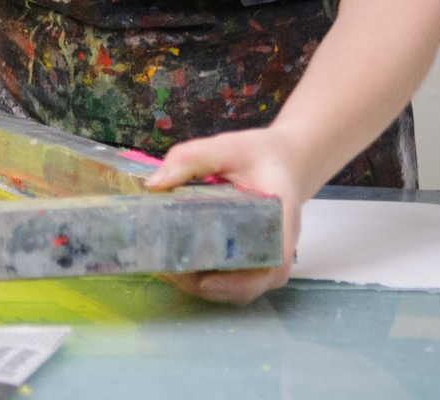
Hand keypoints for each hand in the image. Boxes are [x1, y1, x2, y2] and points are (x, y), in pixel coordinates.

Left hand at [142, 125, 311, 304]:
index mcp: (280, 224)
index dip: (228, 282)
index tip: (192, 273)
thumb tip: (153, 185)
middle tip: (166, 267)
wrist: (286, 161)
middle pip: (245, 287)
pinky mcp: (256, 262)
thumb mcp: (226, 148)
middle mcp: (279, 252)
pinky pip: (233, 281)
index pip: (264, 269)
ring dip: (201, 284)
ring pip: (236, 290)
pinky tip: (179, 262)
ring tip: (166, 265)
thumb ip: (191, 159)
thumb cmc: (259, 155)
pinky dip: (206, 277)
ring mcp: (269, 262)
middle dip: (203, 284)